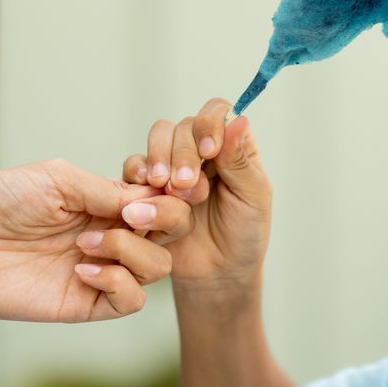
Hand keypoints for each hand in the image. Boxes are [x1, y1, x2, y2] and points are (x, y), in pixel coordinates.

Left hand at [0, 159, 191, 322]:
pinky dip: (116, 282)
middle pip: (171, 236)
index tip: (155, 190)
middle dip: (162, 222)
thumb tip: (153, 200)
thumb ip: (108, 190)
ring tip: (86, 243)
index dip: (170, 197)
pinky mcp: (83, 303)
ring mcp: (99, 271)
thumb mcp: (59, 180)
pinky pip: (129, 301)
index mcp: (106, 202)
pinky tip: (81, 269)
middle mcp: (109, 236)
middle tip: (128, 216)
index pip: (163, 202)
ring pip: (157, 270)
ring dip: (131, 252)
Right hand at [113, 99, 271, 296]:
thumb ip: (241, 160)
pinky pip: (135, 167)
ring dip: (161, 159)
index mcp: (231, 145)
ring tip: (169, 190)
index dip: (210, 123)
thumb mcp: (252, 198)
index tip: (210, 151)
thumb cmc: (243, 235)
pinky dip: (139, 174)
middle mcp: (200, 149)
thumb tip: (239, 119)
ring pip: (158, 139)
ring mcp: (172, 165)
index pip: (217, 112)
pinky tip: (148, 189)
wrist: (216, 274)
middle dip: (183, 152)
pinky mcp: (148, 185)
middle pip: (183, 126)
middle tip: (186, 186)